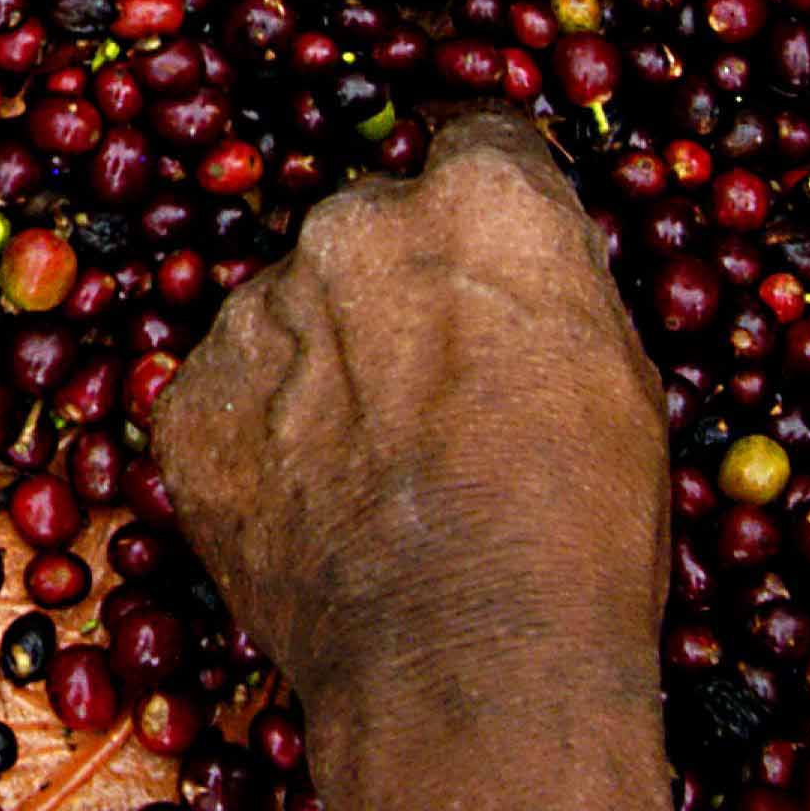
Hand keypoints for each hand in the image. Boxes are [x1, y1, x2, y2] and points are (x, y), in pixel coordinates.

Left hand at [147, 117, 665, 733]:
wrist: (467, 667)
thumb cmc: (578, 533)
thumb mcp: (621, 385)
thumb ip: (550, 295)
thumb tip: (518, 278)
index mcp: (479, 202)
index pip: (478, 143)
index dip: (488, 205)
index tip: (486, 255)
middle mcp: (352, 227)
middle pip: (370, 229)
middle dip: (393, 289)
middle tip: (430, 390)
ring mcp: (256, 312)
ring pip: (291, 313)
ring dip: (321, 363)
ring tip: (372, 471)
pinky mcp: (188, 403)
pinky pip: (227, 396)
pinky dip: (260, 439)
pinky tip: (312, 510)